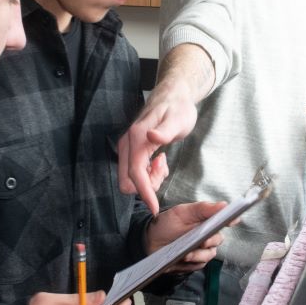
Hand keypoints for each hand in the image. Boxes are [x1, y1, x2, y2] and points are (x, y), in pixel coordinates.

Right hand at [117, 90, 196, 213]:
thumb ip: (166, 130)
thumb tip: (153, 138)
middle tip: (164, 170)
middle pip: (128, 180)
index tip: (156, 208)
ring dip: (147, 179)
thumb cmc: (178, 107)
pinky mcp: (130, 150)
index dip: (144, 193)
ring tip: (163, 163)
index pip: (135, 173)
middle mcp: (127, 143)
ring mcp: (127, 147)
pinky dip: (147, 173)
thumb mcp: (179, 119)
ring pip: (130, 178)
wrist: (173, 95)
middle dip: (146, 185)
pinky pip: (134, 171)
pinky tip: (159, 161)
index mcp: (136, 137)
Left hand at [147, 200, 227, 271]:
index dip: (231, 220)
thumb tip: (224, 205)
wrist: (150, 241)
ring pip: (210, 254)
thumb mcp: (182, 212)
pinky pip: (200, 264)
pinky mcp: (195, 263)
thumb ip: (203, 208)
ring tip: (186, 253)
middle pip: (218, 239)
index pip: (224, 220)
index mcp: (206, 220)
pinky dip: (192, 262)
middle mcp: (208, 235)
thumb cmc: (166, 224)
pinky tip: (182, 259)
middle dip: (210, 241)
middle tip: (202, 241)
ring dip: (198, 254)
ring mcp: (202, 250)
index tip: (232, 220)